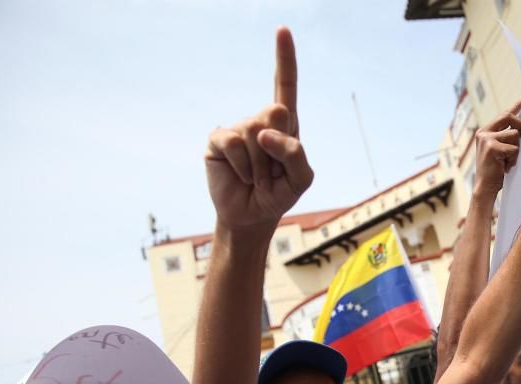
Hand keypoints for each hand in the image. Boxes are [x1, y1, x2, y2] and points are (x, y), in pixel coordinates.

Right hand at [205, 28, 313, 232]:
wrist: (252, 216)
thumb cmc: (279, 194)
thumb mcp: (302, 178)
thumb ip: (296, 154)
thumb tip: (264, 133)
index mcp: (285, 125)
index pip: (285, 86)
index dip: (284, 58)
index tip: (282, 30)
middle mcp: (260, 120)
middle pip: (277, 111)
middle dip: (279, 148)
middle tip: (272, 171)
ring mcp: (238, 128)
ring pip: (256, 133)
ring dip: (261, 165)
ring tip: (257, 178)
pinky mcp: (218, 139)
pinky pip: (234, 143)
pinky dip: (243, 166)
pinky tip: (241, 176)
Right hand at [473, 99, 520, 197]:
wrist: (485, 188)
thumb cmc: (496, 172)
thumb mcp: (501, 151)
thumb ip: (507, 138)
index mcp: (486, 131)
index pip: (504, 114)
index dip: (516, 105)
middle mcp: (484, 132)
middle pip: (509, 117)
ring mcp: (486, 139)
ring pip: (514, 135)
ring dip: (516, 150)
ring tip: (508, 162)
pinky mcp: (491, 147)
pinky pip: (513, 147)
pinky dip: (513, 158)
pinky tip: (505, 167)